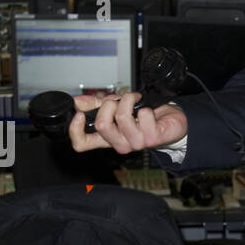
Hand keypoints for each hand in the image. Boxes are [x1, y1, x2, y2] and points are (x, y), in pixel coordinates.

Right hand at [68, 92, 187, 154]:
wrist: (169, 120)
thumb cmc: (141, 117)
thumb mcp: (115, 108)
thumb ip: (95, 105)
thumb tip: (76, 101)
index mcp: (107, 138)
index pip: (82, 144)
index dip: (75, 130)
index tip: (79, 114)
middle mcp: (119, 144)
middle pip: (102, 126)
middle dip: (109, 105)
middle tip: (119, 102)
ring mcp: (135, 143)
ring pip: (122, 117)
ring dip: (128, 100)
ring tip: (135, 101)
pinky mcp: (151, 138)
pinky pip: (142, 115)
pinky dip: (145, 106)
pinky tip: (147, 111)